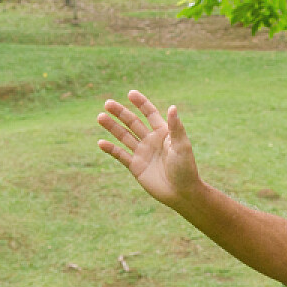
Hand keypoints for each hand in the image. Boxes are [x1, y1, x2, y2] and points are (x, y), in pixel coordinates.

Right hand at [97, 90, 198, 207]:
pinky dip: (111, 149)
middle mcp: (151, 140)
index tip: (130, 94)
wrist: (182, 193)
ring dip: (112, 127)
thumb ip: (176, 127)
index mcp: (163, 132)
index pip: (149, 113)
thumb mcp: (182, 146)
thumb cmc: (185, 168)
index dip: (140, 103)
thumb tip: (172, 107)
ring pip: (124, 136)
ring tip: (100, 117)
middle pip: (133, 122)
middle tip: (107, 103)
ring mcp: (142, 153)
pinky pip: (121, 155)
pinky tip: (101, 142)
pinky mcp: (136, 167)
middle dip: (120, 113)